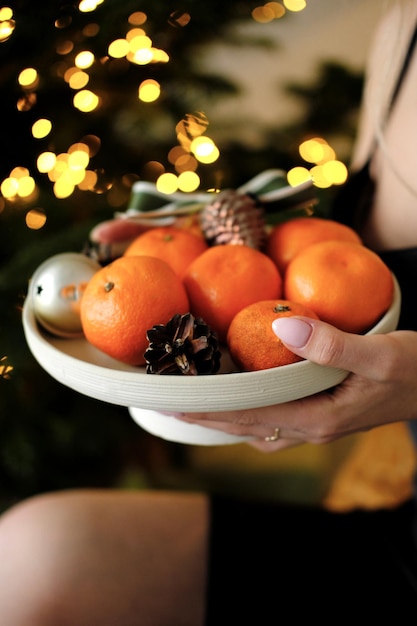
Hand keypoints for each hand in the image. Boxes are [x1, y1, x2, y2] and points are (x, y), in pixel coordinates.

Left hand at [175, 317, 416, 451]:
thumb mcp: (380, 354)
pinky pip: (274, 417)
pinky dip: (250, 409)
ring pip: (257, 425)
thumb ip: (334, 345)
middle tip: (164, 402)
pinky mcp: (324, 412)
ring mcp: (318, 424)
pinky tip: (243, 395)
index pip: (247, 415)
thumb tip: (281, 325)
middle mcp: (312, 428)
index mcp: (318, 418)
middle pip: (244, 425)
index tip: (169, 400)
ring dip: (224, 415)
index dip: (206, 408)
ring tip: (195, 401)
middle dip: (204, 416)